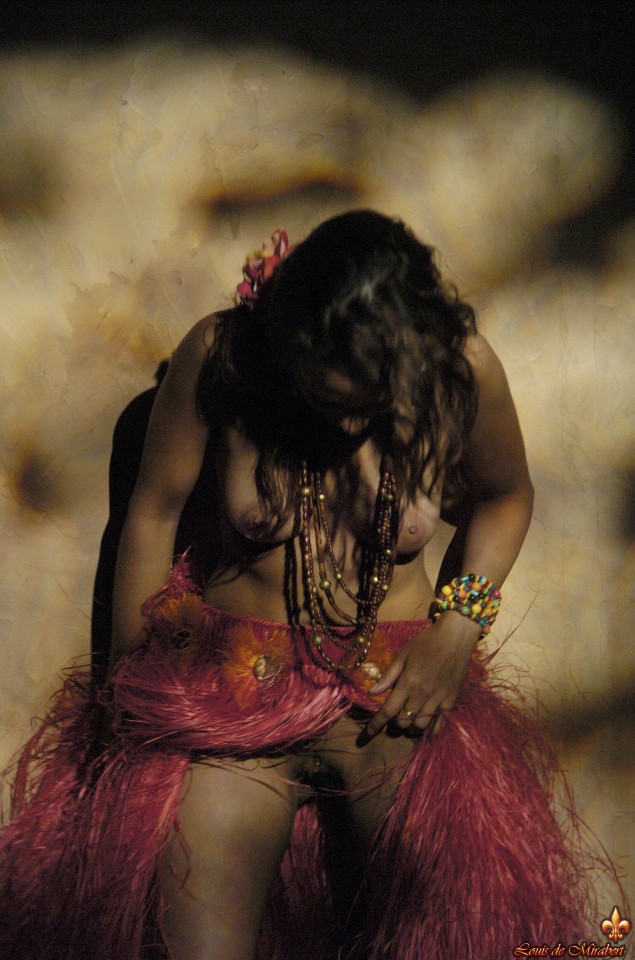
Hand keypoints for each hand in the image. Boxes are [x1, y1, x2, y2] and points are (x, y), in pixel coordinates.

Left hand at [361, 611, 480, 741]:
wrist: (455, 637)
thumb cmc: (426, 642)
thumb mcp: (403, 654)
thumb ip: (388, 675)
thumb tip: (372, 692)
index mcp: (407, 682)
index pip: (388, 711)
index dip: (375, 726)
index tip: (365, 737)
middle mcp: (422, 694)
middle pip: (403, 721)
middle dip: (395, 724)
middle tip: (394, 718)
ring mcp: (438, 699)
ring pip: (421, 725)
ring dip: (411, 728)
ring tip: (409, 723)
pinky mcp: (451, 700)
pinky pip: (441, 723)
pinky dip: (433, 732)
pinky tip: (428, 733)